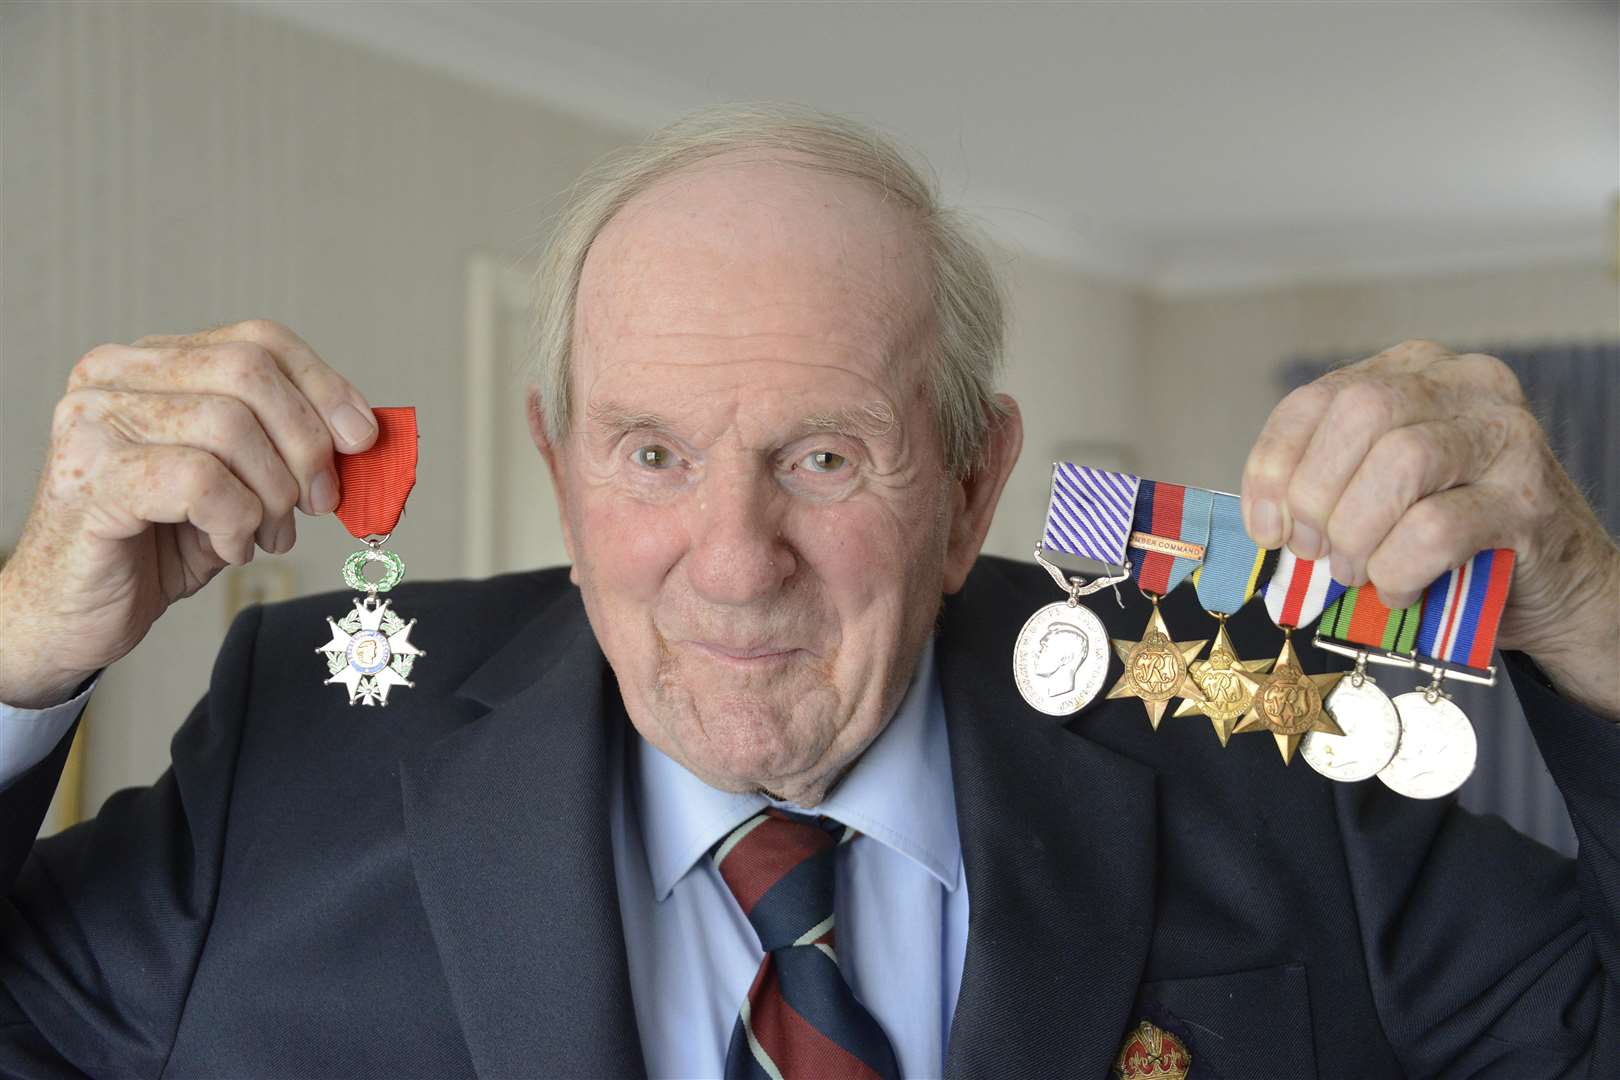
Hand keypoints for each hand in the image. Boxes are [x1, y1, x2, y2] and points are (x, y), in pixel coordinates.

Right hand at [0, 320, 376, 707]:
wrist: (75, 613)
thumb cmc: (156, 544)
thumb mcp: (240, 483)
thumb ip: (288, 447)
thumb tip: (366, 433)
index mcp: (151, 363)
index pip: (259, 340)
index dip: (324, 385)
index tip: (362, 439)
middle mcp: (114, 377)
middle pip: (250, 372)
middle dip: (306, 443)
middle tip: (318, 502)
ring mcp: (94, 422)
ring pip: (230, 425)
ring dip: (273, 493)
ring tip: (266, 533)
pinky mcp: (90, 477)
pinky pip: (202, 481)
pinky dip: (236, 521)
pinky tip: (228, 546)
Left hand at [1241, 339, 1619, 718]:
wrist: (1552, 583)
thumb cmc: (1447, 537)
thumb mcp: (1376, 489)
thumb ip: (1326, 481)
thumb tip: (1266, 522)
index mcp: (1414, 371)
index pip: (1317, 397)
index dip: (1274, 465)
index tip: (1266, 528)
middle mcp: (1466, 385)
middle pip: (1360, 414)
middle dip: (1316, 496)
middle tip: (1315, 552)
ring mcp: (1506, 436)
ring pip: (1402, 461)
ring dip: (1359, 534)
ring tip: (1358, 572)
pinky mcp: (1530, 498)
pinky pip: (1437, 527)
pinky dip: (1400, 567)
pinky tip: (1401, 588)